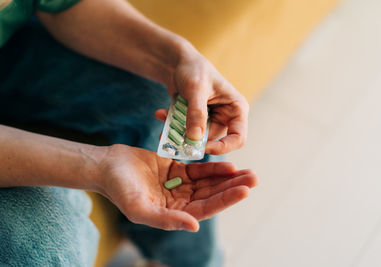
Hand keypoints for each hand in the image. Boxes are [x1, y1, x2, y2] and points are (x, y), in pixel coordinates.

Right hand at [95, 144, 257, 231]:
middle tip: (255, 178)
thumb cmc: (119, 189)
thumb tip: (194, 227)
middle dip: (233, 188)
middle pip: (212, 195)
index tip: (244, 190)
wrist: (107, 166)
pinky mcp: (176, 169)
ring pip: (209, 182)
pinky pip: (199, 169)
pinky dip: (214, 167)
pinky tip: (229, 165)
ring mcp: (179, 185)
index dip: (225, 200)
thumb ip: (165, 220)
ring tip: (248, 172)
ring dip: (228, 178)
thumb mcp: (139, 208)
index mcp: (173, 214)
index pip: (205, 208)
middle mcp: (179, 202)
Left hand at [157, 44, 248, 154]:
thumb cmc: (194, 69)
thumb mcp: (195, 89)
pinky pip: (185, 132)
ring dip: (179, 133)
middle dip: (193, 141)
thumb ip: (196, 113)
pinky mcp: (196, 122)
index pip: (238, 138)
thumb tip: (195, 138)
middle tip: (174, 138)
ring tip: (163, 117)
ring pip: (196, 139)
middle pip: (214, 141)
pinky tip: (161, 114)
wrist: (177, 62)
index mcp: (236, 109)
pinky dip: (173, 126)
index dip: (223, 147)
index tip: (202, 147)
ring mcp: (211, 120)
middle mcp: (226, 117)